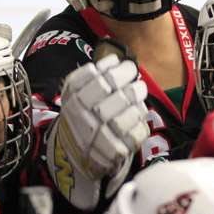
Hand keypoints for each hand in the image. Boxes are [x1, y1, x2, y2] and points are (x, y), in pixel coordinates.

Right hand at [50, 55, 148, 208]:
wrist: (75, 153)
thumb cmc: (83, 114)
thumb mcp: (78, 91)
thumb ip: (95, 74)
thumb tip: (116, 60)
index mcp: (72, 96)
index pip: (98, 78)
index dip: (118, 70)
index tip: (128, 66)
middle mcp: (82, 116)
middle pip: (118, 96)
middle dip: (134, 86)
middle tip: (138, 83)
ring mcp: (98, 137)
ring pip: (130, 114)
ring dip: (139, 104)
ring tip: (138, 99)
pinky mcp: (115, 152)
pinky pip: (137, 132)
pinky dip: (140, 122)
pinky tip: (136, 118)